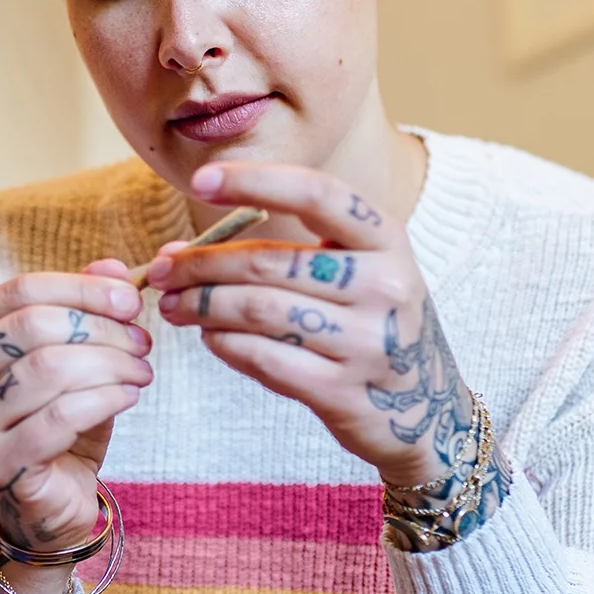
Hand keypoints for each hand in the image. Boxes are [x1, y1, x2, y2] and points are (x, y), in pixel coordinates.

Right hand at [0, 262, 151, 557]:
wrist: (47, 499)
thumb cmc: (55, 419)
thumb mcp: (72, 355)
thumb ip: (85, 309)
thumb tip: (115, 269)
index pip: (20, 291)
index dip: (83, 289)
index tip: (132, 299)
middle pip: (34, 327)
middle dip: (101, 329)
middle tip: (142, 342)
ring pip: (49, 370)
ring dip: (110, 365)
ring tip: (141, 372)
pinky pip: (60, 417)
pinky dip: (105, 400)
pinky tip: (128, 397)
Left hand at [149, 164, 477, 489]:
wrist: (431, 413)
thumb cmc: (375, 329)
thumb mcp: (361, 276)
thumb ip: (287, 257)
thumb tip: (181, 252)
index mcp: (388, 241)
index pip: (317, 194)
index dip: (255, 181)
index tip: (202, 180)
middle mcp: (384, 286)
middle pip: (269, 263)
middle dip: (201, 265)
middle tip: (162, 272)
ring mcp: (368, 342)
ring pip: (260, 311)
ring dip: (204, 307)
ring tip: (176, 307)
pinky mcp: (345, 392)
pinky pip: (266, 360)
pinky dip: (226, 346)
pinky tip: (211, 338)